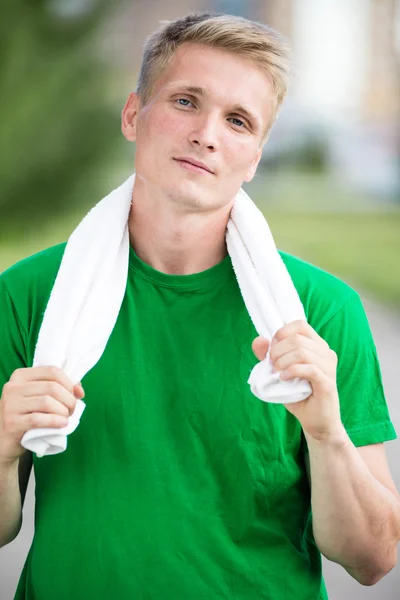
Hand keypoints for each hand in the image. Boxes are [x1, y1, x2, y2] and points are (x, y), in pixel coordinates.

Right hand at [0, 367, 83, 464]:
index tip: (76, 395)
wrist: (4, 439)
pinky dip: (55, 421)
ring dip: (63, 411)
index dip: (69, 383)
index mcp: (21, 375)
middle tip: (71, 410)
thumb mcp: (40, 398)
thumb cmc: (26, 415)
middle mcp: (13, 387)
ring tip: (66, 418)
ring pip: (47, 402)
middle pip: (52, 387)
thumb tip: (79, 391)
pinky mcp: (11, 422)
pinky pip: (39, 419)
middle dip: (69, 399)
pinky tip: (62, 424)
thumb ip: (60, 389)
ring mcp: (10, 404)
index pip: (52, 371)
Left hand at [252, 320, 343, 441]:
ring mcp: (329, 367)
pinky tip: (284, 379)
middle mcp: (326, 353)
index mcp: (317, 346)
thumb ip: (268, 356)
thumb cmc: (299, 396)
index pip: (300, 325)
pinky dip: (292, 371)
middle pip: (297, 338)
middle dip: (278, 350)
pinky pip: (309, 369)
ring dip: (283, 361)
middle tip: (271, 365)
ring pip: (303, 352)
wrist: (316, 422)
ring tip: (277, 372)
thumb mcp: (280, 373)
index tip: (271, 349)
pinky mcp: (328, 382)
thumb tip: (258, 340)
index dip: (282, 333)